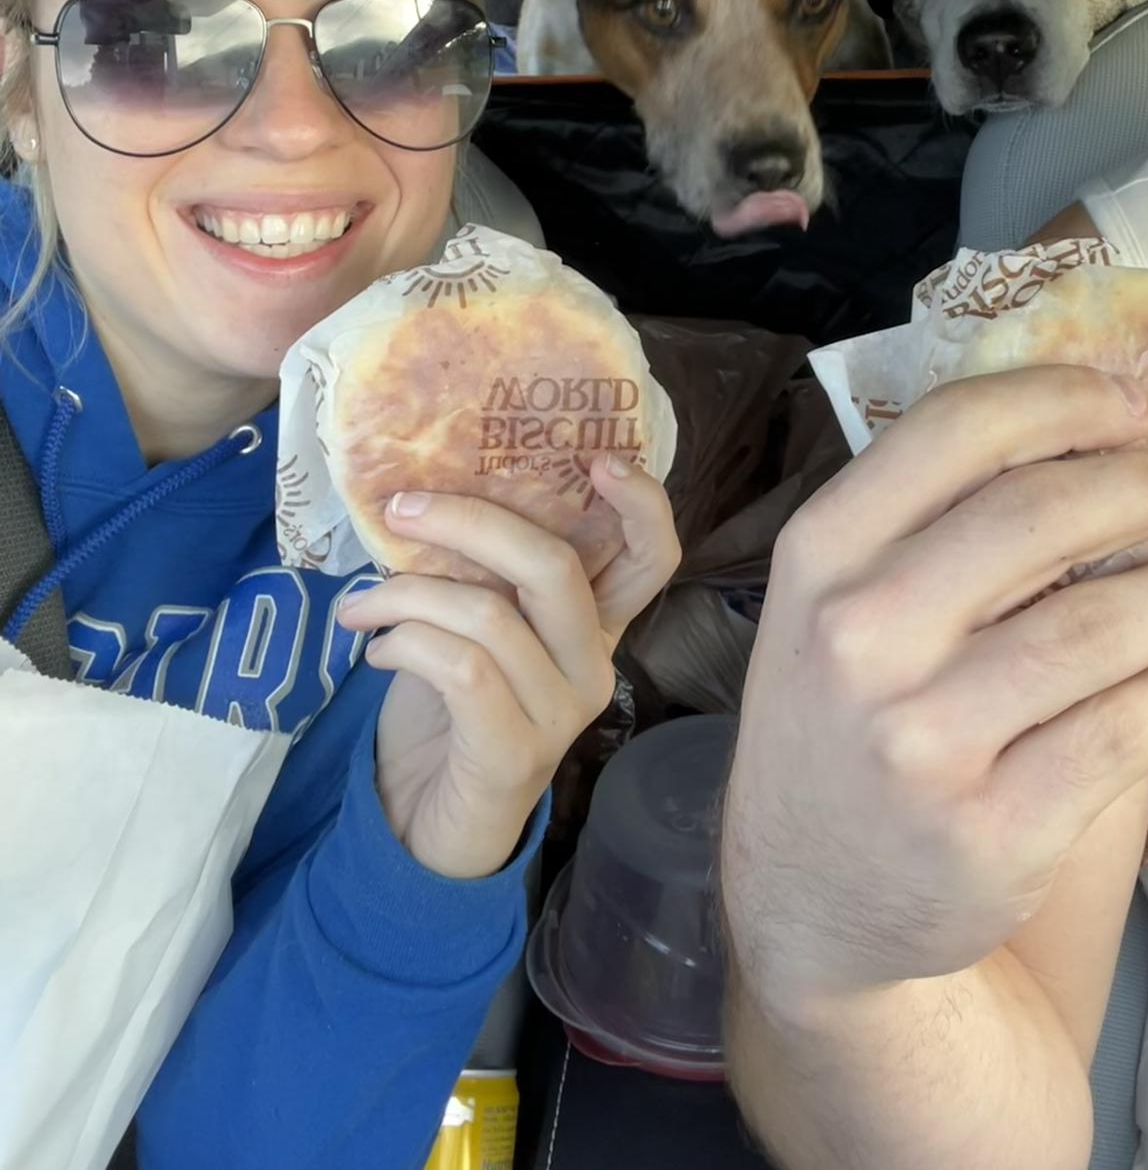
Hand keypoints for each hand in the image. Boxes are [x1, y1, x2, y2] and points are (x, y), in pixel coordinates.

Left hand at [336, 454, 680, 877]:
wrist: (436, 823)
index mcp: (595, 623)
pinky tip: (378, 650)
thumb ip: (484, 572)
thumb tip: (427, 493)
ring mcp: (562, 712)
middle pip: (554, 567)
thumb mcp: (482, 626)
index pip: (654, 556)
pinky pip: (460, 669)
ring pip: (489, 615)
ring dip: (405, 595)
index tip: (597, 457)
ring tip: (359, 606)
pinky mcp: (516, 751)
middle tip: (401, 508)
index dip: (642, 503)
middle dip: (470, 523)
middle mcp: (594, 663)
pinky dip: (405, 644)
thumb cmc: (456, 708)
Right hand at [720, 366, 1147, 1017]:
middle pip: (1041, 514)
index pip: (958, 430)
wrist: (809, 901)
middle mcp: (861, 635)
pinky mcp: (992, 830)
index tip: (1139, 403)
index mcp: (821, 553)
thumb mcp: (833, 601)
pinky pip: (1122, 731)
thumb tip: (1100, 430)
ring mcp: (923, 739)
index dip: (1067, 399)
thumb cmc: (843, 717)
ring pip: (1099, 625)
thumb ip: (925, 518)